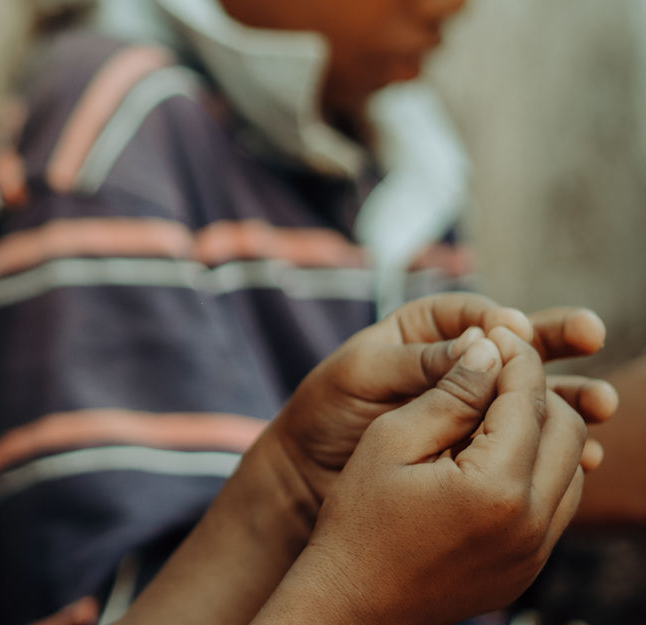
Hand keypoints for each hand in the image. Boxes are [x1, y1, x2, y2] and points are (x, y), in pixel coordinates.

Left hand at [267, 293, 612, 507]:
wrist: (307, 476)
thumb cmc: (325, 414)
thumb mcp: (363, 376)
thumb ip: (417, 361)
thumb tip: (479, 343)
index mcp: (424, 330)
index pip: (474, 313)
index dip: (499, 318)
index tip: (520, 328)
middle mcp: (457, 362)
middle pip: (519, 344)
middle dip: (559, 338)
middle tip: (592, 334)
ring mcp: (474, 406)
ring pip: (533, 394)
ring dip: (571, 395)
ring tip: (600, 404)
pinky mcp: (481, 448)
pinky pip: (527, 442)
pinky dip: (558, 447)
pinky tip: (585, 455)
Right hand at [286, 327, 587, 624]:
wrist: (354, 601)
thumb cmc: (359, 516)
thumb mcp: (392, 439)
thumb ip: (448, 393)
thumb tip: (489, 347)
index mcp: (495, 486)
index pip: (528, 399)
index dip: (515, 355)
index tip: (496, 329)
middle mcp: (531, 522)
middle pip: (568, 431)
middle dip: (537, 388)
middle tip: (499, 363)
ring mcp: (535, 551)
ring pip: (573, 467)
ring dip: (544, 428)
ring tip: (495, 404)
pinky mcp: (529, 567)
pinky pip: (557, 504)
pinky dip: (539, 467)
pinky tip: (494, 450)